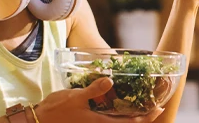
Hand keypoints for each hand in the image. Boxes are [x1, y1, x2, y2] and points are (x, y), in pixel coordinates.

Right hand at [34, 78, 163, 122]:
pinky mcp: (90, 122)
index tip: (159, 108)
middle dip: (144, 117)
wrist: (39, 121)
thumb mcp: (75, 97)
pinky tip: (122, 105)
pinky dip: (120, 115)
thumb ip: (93, 90)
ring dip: (133, 117)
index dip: (147, 117)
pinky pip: (111, 121)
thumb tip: (110, 80)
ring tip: (143, 105)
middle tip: (156, 106)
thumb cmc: (56, 111)